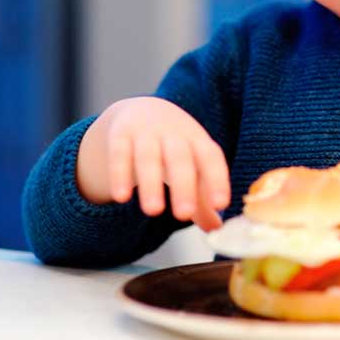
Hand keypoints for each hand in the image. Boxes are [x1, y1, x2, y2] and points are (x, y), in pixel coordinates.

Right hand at [77, 96, 229, 230]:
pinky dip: (119, 174)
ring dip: (150, 183)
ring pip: (148, 157)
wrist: (141, 109)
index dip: (217, 179)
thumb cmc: (174, 147)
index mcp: (197, 139)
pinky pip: (119, 153)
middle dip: (183, 186)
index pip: (210, 157)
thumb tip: (215, 230)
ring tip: (153, 211)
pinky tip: (120, 197)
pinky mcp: (120, 134)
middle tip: (184, 215)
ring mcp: (146, 132)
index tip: (220, 204)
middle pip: (180, 158)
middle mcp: (173, 134)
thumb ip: (201, 198)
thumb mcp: (191, 165)